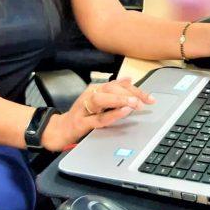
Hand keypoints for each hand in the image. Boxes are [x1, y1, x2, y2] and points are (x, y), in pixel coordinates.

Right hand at [40, 78, 155, 151]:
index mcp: (96, 90)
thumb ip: (113, 90)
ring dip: (119, 100)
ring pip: (102, 99)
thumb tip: (129, 79)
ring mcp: (84, 109)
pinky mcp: (81, 123)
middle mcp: (90, 95)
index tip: (151, 98)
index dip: (136, 90)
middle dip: (130, 93)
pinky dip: (111, 114)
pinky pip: (97, 118)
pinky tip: (122, 112)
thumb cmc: (81, 116)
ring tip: (134, 103)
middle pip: (111, 88)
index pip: (118, 85)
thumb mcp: (98, 101)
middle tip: (145, 101)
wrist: (59, 131)